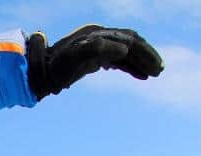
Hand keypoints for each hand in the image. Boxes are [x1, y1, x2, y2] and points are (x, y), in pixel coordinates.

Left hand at [27, 25, 164, 99]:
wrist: (40, 73)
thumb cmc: (56, 67)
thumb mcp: (75, 58)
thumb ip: (98, 49)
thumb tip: (124, 49)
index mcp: (99, 34)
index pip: (130, 40)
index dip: (144, 53)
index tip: (156, 66)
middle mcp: (101, 37)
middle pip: (131, 44)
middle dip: (146, 57)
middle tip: (160, 71)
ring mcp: (98, 47)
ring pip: (126, 53)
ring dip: (141, 63)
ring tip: (154, 75)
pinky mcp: (95, 58)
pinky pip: (118, 61)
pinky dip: (130, 67)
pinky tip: (139, 75)